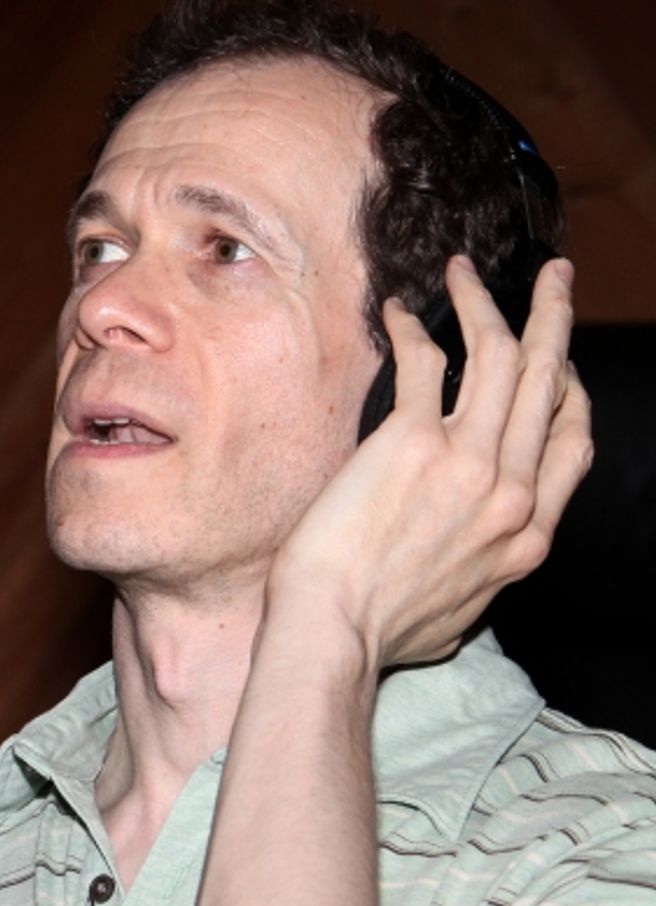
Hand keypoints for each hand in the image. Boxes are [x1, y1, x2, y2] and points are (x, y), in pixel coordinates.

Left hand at [267, 254, 591, 668]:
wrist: (334, 631)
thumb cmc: (381, 632)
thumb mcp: (463, 611)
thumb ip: (482, 569)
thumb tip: (471, 554)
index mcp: (528, 536)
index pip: (572, 443)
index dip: (568, 392)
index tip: (554, 365)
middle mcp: (512, 493)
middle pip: (549, 383)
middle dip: (554, 319)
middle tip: (553, 279)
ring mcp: (467, 463)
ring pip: (501, 357)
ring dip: (487, 303)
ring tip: (468, 272)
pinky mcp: (411, 441)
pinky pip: (426, 363)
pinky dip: (415, 330)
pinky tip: (397, 313)